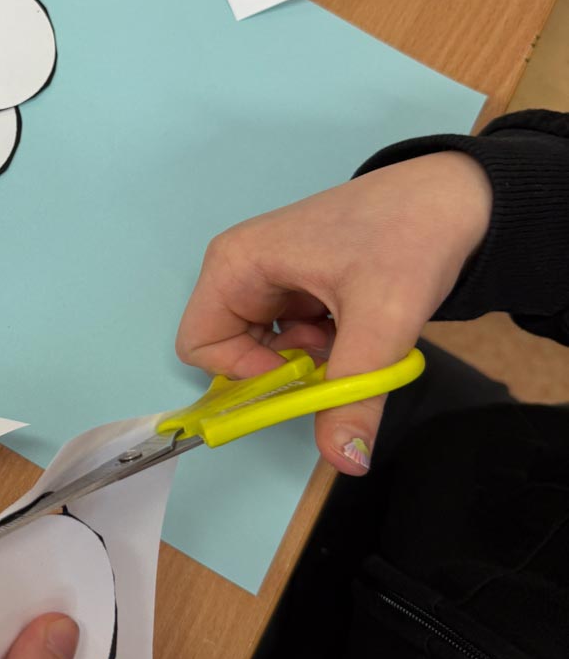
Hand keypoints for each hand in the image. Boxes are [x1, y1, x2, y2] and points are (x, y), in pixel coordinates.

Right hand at [176, 152, 491, 472]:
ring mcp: (270, 276)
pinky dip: (325, 346)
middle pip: (233, 352)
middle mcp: (242, 268)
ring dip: (310, 360)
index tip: (302, 375)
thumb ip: (354, 393)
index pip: (200, 346)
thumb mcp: (382, 320)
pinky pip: (293, 338)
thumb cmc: (408, 236)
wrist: (457, 196)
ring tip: (356, 330)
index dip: (245, 375)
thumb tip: (346, 462)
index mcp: (237, 263)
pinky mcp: (297, 285)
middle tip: (337, 354)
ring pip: (268, 350)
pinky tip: (359, 322)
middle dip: (284, 369)